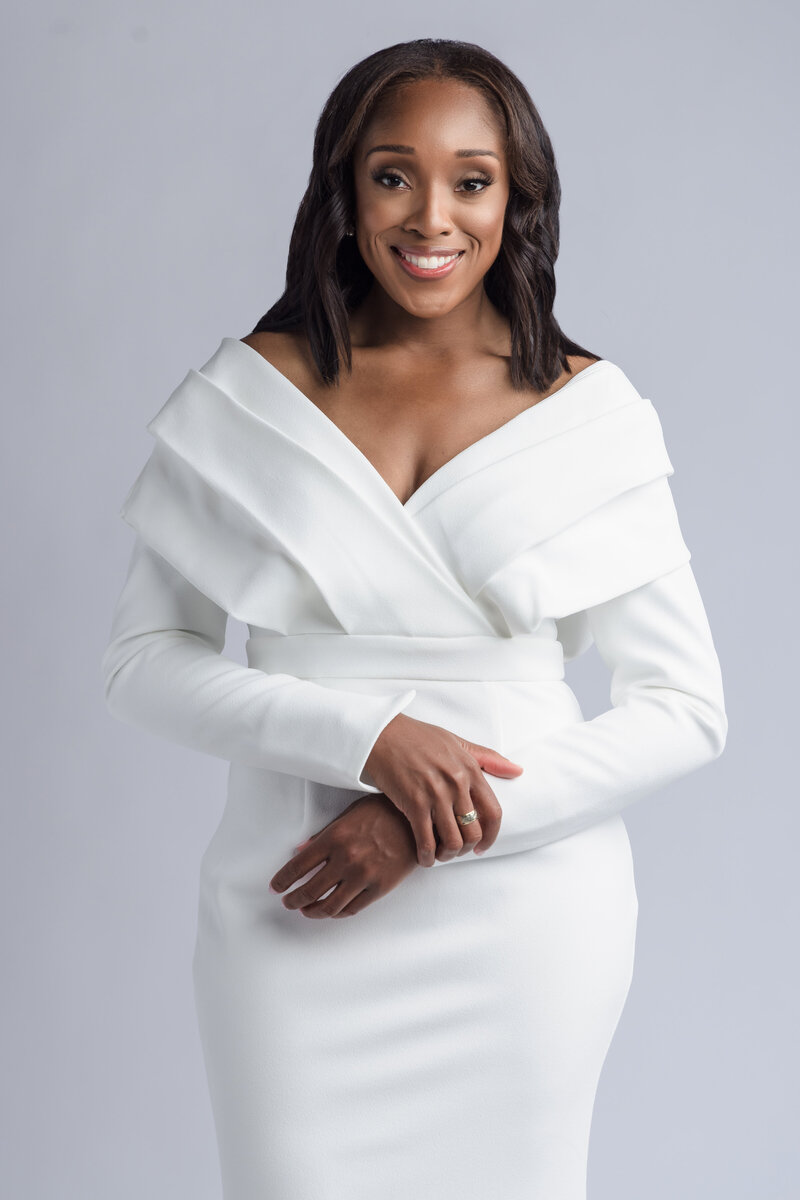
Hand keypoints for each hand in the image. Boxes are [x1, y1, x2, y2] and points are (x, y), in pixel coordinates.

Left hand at [268, 793, 419, 918]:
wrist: (418, 820)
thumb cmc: (383, 812)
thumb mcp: (349, 814)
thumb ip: (323, 835)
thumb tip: (300, 850)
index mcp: (335, 838)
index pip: (298, 866)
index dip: (282, 881)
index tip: (275, 887)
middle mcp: (346, 859)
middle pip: (310, 890)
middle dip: (293, 899)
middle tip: (287, 901)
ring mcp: (363, 876)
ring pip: (329, 906)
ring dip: (312, 911)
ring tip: (305, 910)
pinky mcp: (379, 888)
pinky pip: (352, 908)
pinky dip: (336, 913)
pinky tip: (330, 910)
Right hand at [363, 713, 523, 866]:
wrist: (382, 734)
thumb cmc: (418, 737)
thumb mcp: (458, 742)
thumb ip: (488, 758)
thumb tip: (518, 770)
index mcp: (470, 770)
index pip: (494, 813)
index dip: (491, 836)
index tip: (483, 846)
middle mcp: (457, 784)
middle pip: (474, 832)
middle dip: (467, 849)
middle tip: (456, 851)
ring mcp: (436, 794)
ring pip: (453, 842)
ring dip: (448, 856)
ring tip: (439, 855)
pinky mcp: (414, 803)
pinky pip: (427, 841)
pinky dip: (427, 856)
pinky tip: (423, 858)